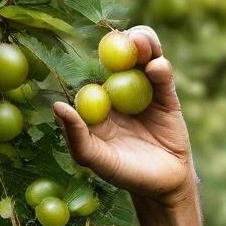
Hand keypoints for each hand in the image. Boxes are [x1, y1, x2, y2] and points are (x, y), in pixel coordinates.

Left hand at [52, 26, 195, 208]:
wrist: (163, 186)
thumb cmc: (125, 174)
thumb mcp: (96, 159)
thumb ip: (77, 135)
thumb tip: (58, 106)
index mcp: (98, 101)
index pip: (93, 70)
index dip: (93, 55)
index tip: (92, 47)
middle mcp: (120, 92)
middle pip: (120, 58)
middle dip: (121, 43)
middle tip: (121, 39)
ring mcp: (145, 92)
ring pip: (144, 60)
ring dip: (144, 45)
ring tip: (141, 42)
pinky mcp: (168, 99)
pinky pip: (163, 79)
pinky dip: (161, 68)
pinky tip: (158, 67)